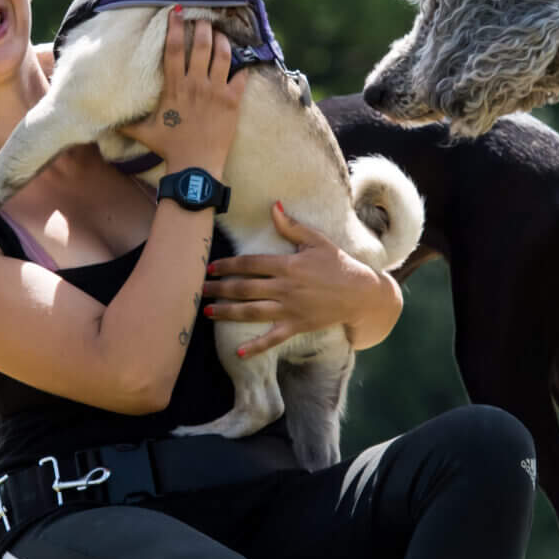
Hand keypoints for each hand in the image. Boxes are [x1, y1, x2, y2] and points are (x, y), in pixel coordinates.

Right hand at [119, 7, 244, 172]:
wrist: (195, 166)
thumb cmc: (169, 148)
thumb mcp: (145, 133)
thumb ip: (127, 124)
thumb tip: (106, 123)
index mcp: (174, 87)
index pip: (172, 49)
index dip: (174, 28)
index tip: (176, 12)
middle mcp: (195, 84)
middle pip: (200, 45)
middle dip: (203, 28)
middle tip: (204, 19)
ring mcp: (215, 91)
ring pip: (222, 55)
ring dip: (222, 40)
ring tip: (221, 34)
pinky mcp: (232, 102)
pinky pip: (242, 77)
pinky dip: (244, 66)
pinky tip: (244, 59)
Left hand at [203, 201, 398, 356]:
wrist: (360, 293)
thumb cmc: (339, 264)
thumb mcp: (317, 241)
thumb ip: (292, 226)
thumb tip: (274, 206)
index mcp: (287, 265)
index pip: (250, 264)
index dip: (228, 265)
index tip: (210, 268)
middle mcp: (285, 288)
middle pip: (244, 288)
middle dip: (219, 289)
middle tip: (197, 289)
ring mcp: (290, 309)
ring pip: (251, 312)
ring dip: (227, 312)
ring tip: (207, 311)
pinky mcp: (297, 326)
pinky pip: (273, 339)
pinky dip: (256, 347)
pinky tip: (239, 352)